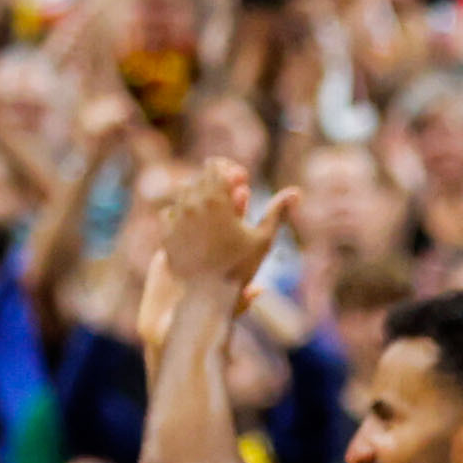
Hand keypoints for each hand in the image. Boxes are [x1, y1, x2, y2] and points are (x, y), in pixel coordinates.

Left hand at [152, 159, 278, 289]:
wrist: (205, 296)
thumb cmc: (239, 268)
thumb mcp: (263, 238)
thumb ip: (278, 211)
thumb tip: (297, 191)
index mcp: (216, 198)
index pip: (216, 166)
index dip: (227, 169)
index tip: (237, 177)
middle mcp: (193, 203)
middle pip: (199, 177)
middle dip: (213, 182)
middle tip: (227, 190)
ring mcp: (177, 217)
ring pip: (183, 193)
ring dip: (197, 196)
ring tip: (211, 206)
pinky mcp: (166, 232)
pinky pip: (170, 212)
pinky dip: (181, 213)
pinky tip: (192, 222)